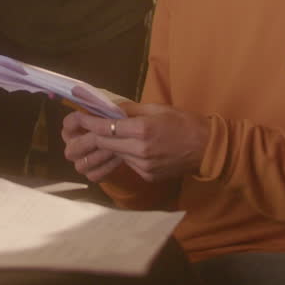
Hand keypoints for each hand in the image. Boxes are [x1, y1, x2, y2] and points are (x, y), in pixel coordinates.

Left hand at [65, 103, 208, 182]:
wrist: (206, 148)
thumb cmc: (184, 123)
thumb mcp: (157, 109)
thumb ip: (131, 110)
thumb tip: (110, 108)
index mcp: (143, 129)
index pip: (107, 128)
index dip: (90, 123)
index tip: (78, 119)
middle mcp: (141, 150)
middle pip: (106, 144)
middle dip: (92, 138)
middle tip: (80, 134)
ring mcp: (144, 166)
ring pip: (116, 155)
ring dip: (109, 147)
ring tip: (101, 142)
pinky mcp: (148, 176)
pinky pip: (129, 164)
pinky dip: (125, 156)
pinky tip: (129, 149)